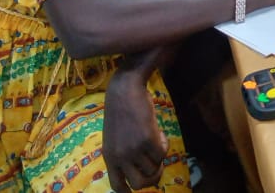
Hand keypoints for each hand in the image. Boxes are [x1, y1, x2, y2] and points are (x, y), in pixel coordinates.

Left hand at [103, 71, 167, 192]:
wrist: (125, 90)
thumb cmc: (122, 111)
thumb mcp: (115, 138)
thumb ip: (123, 154)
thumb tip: (141, 170)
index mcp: (109, 157)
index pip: (118, 186)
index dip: (130, 191)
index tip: (139, 186)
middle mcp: (120, 157)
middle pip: (140, 184)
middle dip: (153, 178)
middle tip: (158, 166)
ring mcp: (133, 149)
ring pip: (154, 167)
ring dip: (159, 156)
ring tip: (156, 139)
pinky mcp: (147, 140)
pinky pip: (162, 153)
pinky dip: (165, 144)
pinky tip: (159, 132)